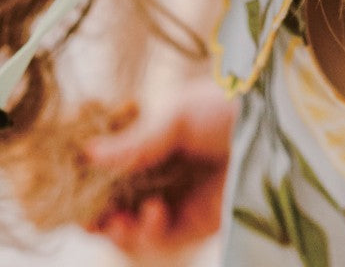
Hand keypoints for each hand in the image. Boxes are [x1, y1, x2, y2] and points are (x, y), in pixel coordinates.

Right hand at [81, 78, 235, 257]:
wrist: (276, 127)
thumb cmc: (225, 105)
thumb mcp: (176, 116)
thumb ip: (135, 142)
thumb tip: (87, 153)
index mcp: (150, 136)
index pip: (109, 161)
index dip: (87, 176)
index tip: (68, 184)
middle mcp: (159, 169)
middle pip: (116, 199)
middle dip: (98, 212)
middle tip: (85, 218)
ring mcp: (177, 196)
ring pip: (134, 224)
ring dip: (121, 228)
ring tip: (120, 222)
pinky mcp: (198, 222)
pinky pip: (164, 237)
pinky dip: (151, 233)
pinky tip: (154, 215)